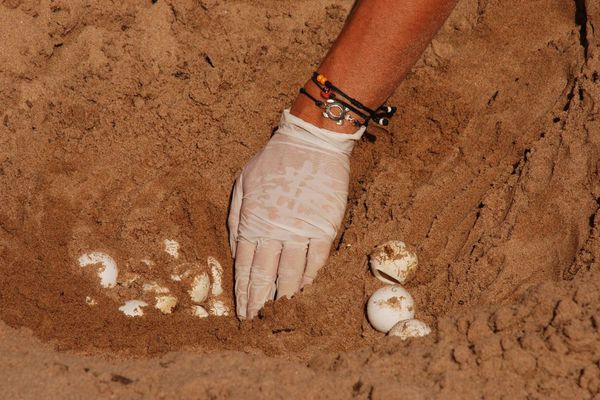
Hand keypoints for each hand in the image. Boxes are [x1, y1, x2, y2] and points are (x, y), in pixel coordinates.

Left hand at [227, 110, 363, 318]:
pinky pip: (316, 260)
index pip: (246, 266)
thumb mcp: (243, 183)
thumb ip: (237, 217)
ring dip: (284, 296)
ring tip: (278, 311)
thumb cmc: (273, 161)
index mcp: (253, 220)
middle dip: (258, 301)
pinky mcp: (325, 226)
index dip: (243, 292)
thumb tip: (237, 249)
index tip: (242, 310)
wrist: (311, 142)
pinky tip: (302, 288)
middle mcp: (276, 230)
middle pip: (265, 275)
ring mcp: (302, 230)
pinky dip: (309, 277)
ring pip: (292, 274)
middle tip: (255, 320)